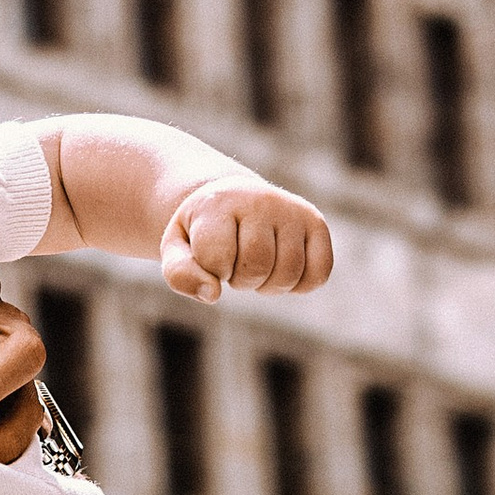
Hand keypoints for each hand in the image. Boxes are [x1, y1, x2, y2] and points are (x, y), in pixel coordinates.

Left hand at [160, 172, 333, 303]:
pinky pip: (318, 274)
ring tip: (255, 264)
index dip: (211, 271)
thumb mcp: (177, 248)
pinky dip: (299, 285)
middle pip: (256, 267)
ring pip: (288, 274)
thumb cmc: (202, 231)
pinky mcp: (315, 222)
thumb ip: (180, 273)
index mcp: (219, 203)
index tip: (209, 254)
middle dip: (241, 279)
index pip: (217, 259)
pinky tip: (281, 269)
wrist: (231, 199)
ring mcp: (292, 210)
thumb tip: (212, 295)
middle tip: (234, 261)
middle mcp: (260, 199)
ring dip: (268, 285)